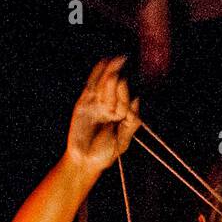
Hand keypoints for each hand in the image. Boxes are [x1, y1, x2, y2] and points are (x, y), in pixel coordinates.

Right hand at [66, 55, 141, 172]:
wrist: (84, 161)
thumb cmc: (105, 154)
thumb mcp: (122, 141)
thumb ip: (132, 122)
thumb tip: (137, 99)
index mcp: (122, 117)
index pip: (125, 102)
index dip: (124, 97)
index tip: (122, 93)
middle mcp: (111, 108)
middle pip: (115, 91)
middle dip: (117, 84)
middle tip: (121, 72)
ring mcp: (97, 104)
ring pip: (104, 86)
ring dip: (110, 72)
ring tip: (117, 60)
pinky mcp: (84, 103)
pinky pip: (92, 85)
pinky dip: (97, 74)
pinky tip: (105, 62)